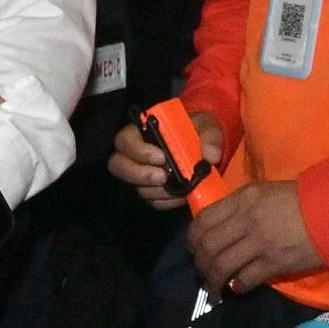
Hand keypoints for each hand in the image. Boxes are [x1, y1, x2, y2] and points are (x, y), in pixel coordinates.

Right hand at [106, 106, 221, 208]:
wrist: (207, 149)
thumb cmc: (200, 131)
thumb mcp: (208, 125)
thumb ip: (210, 136)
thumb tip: (210, 156)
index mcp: (144, 131)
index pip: (124, 140)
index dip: (138, 151)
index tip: (161, 157)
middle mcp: (137, 154)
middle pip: (118, 166)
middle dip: (139, 174)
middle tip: (163, 177)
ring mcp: (143, 174)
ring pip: (138, 187)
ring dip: (158, 190)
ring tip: (179, 187)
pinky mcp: (154, 192)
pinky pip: (153, 202)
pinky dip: (168, 201)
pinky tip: (182, 196)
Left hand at [189, 179, 324, 295]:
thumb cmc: (299, 200)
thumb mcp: (263, 193)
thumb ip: (239, 207)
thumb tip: (218, 228)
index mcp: (242, 199)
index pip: (202, 221)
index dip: (193, 240)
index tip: (194, 250)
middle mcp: (246, 220)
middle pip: (207, 247)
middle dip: (199, 264)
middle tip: (203, 273)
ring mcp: (260, 243)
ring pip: (221, 266)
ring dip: (213, 282)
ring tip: (215, 290)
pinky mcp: (274, 263)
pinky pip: (244, 280)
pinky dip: (237, 287)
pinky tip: (238, 288)